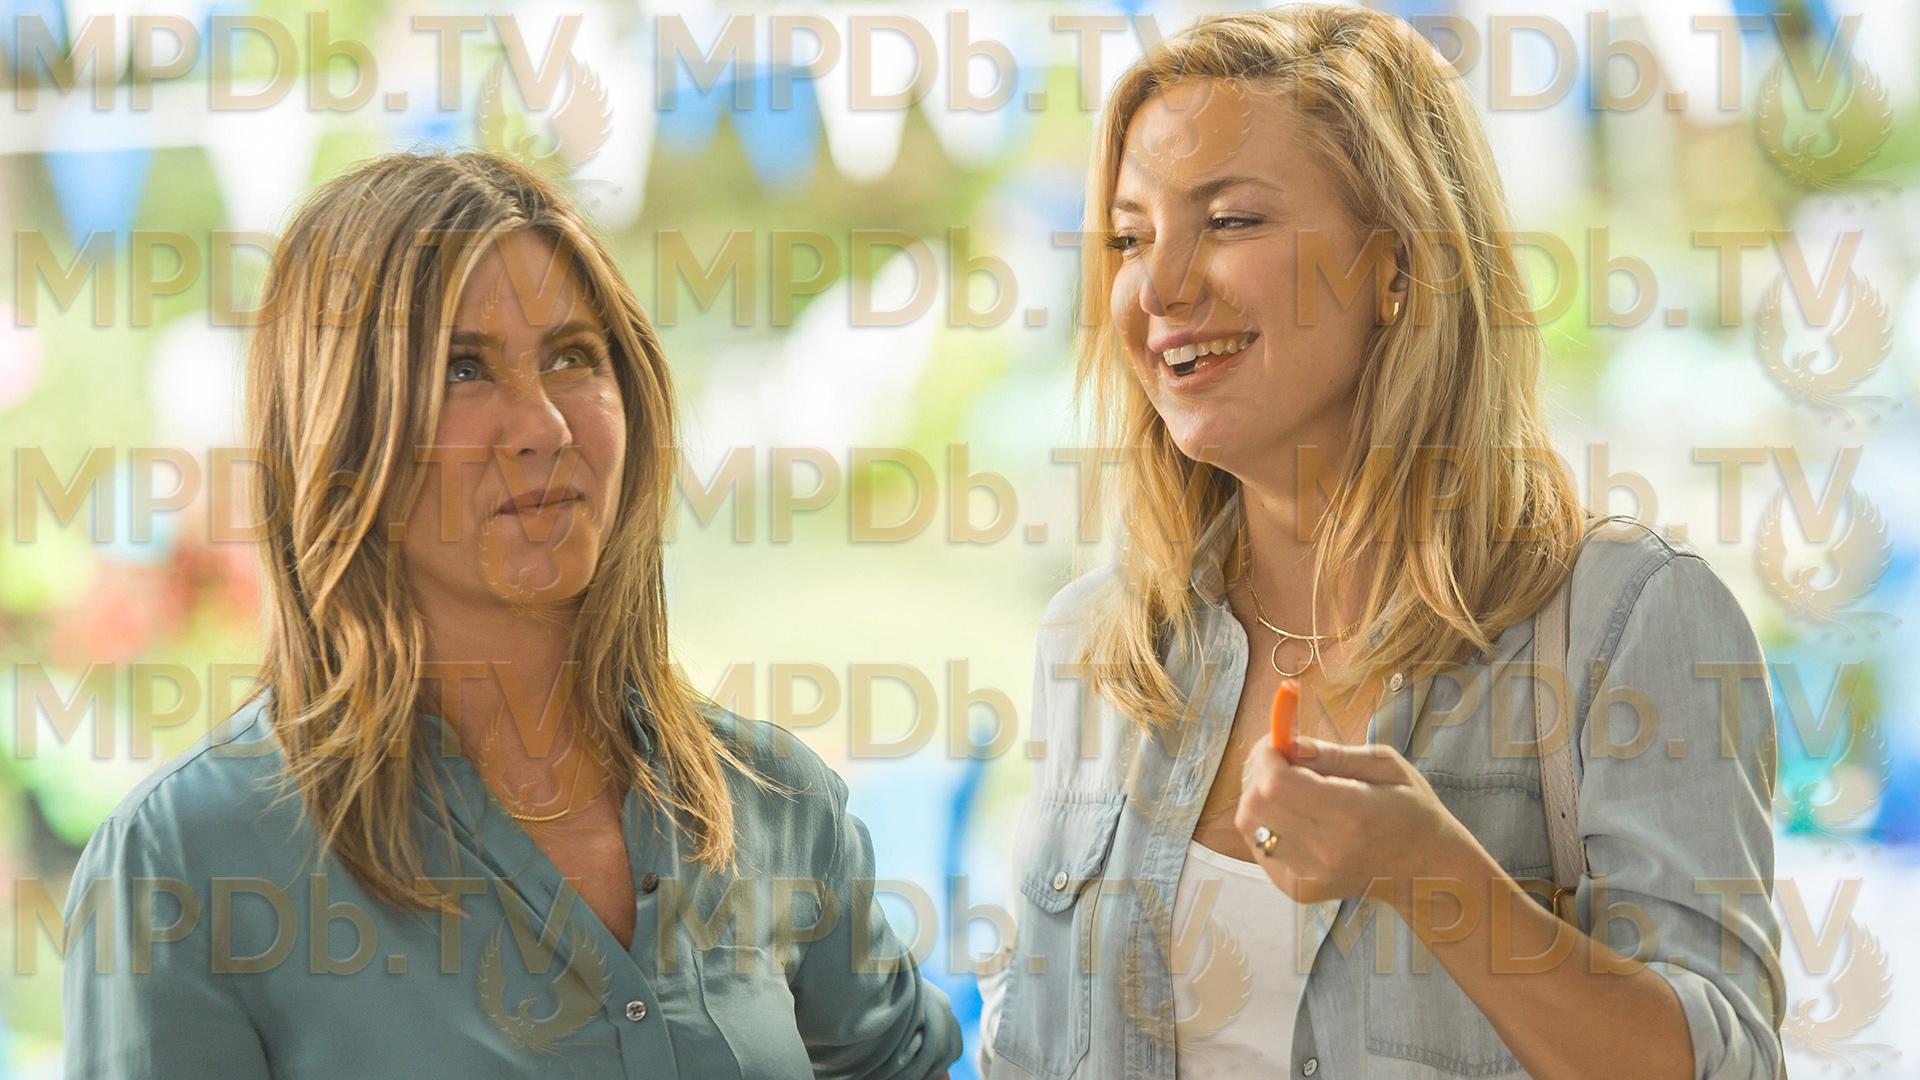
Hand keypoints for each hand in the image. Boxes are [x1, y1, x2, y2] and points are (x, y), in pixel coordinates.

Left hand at [1232, 733, 1473, 908]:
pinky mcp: (1298, 890)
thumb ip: (1334, 754)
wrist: (1426, 871)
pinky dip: (1266, 825)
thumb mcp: (1386, 765)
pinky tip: (1294, 819)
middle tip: (1283, 763)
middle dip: (1258, 773)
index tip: (1278, 743)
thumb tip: (1289, 744)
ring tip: (1291, 791)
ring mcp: (1309, 876)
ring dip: (1259, 799)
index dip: (1265, 757)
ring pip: (1250, 826)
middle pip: (1255, 805)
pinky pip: (1260, 847)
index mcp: (1351, 814)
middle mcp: (1325, 850)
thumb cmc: (1410, 809)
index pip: (1276, 784)